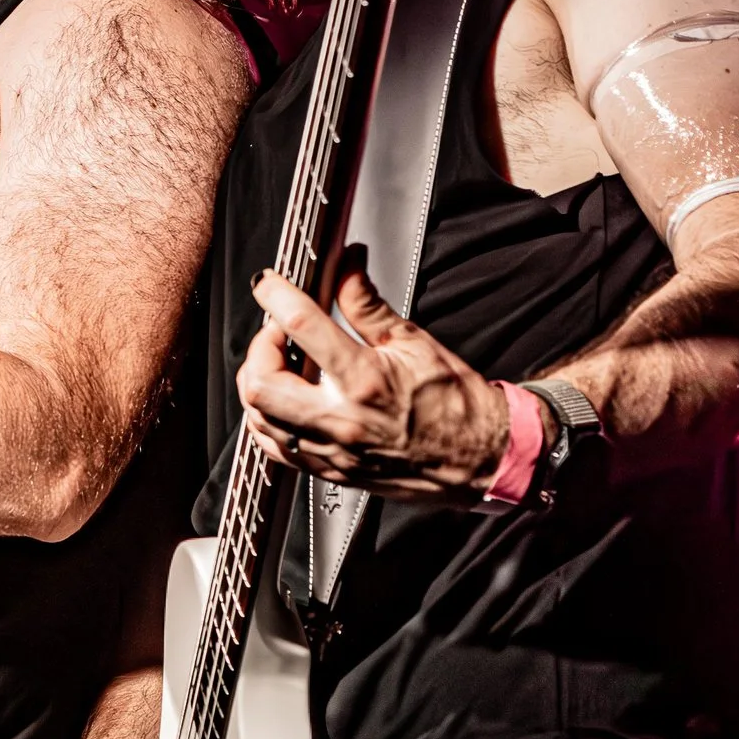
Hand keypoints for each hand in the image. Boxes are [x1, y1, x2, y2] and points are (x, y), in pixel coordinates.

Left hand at [237, 268, 509, 505]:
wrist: (479, 459)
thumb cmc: (455, 403)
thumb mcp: (413, 341)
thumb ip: (367, 303)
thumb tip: (346, 265)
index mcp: (365, 380)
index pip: (301, 326)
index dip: (275, 296)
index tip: (268, 284)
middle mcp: (342, 421)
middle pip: (260, 384)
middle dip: (259, 349)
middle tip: (278, 332)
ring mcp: (333, 452)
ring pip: (260, 420)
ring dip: (258, 384)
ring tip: (282, 364)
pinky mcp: (332, 473)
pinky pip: (277, 450)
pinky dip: (268, 421)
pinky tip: (285, 401)